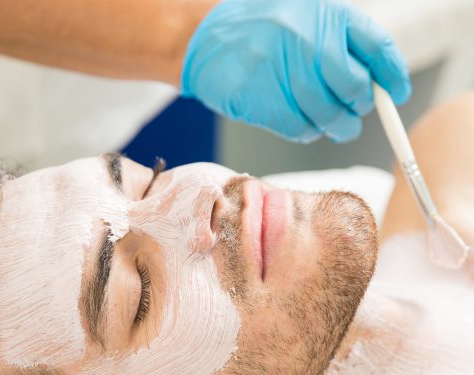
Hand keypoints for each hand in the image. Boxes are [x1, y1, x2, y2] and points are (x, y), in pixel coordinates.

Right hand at [181, 0, 411, 142]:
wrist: (207, 40)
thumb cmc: (263, 30)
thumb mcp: (306, 18)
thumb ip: (340, 42)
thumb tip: (376, 81)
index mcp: (325, 13)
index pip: (375, 46)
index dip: (392, 76)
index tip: (398, 94)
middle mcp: (307, 38)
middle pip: (354, 87)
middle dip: (359, 106)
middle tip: (353, 111)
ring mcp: (283, 70)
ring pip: (328, 115)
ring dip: (334, 126)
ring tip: (329, 122)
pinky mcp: (264, 100)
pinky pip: (300, 129)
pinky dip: (308, 132)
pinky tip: (302, 122)